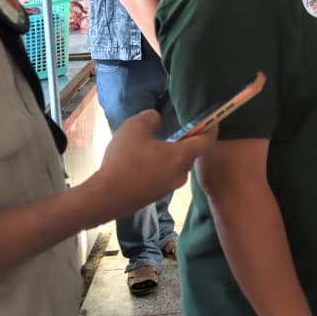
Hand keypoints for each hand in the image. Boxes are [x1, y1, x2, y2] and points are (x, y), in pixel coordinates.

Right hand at [81, 110, 214, 225]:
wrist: (105, 197)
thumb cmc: (124, 160)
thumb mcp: (135, 127)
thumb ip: (151, 118)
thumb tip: (157, 120)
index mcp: (181, 157)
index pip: (206, 141)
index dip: (211, 129)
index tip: (211, 120)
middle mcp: (180, 174)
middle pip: (191, 154)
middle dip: (186, 141)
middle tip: (176, 130)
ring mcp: (168, 188)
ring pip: (175, 166)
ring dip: (169, 154)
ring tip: (152, 145)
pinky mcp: (155, 196)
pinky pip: (163, 176)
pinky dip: (159, 166)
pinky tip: (141, 162)